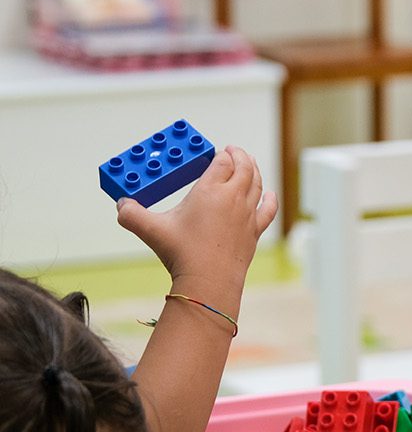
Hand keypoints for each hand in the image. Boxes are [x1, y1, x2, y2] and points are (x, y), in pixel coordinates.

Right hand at [115, 145, 277, 295]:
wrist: (209, 281)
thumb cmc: (182, 253)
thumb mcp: (151, 230)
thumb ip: (132, 214)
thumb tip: (120, 205)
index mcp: (210, 190)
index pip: (222, 161)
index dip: (221, 154)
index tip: (216, 152)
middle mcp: (233, 198)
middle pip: (244, 168)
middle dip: (239, 156)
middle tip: (233, 150)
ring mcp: (247, 215)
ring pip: (257, 184)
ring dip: (254, 171)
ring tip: (249, 164)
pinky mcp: (255, 232)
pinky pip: (268, 209)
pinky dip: (269, 198)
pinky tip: (268, 194)